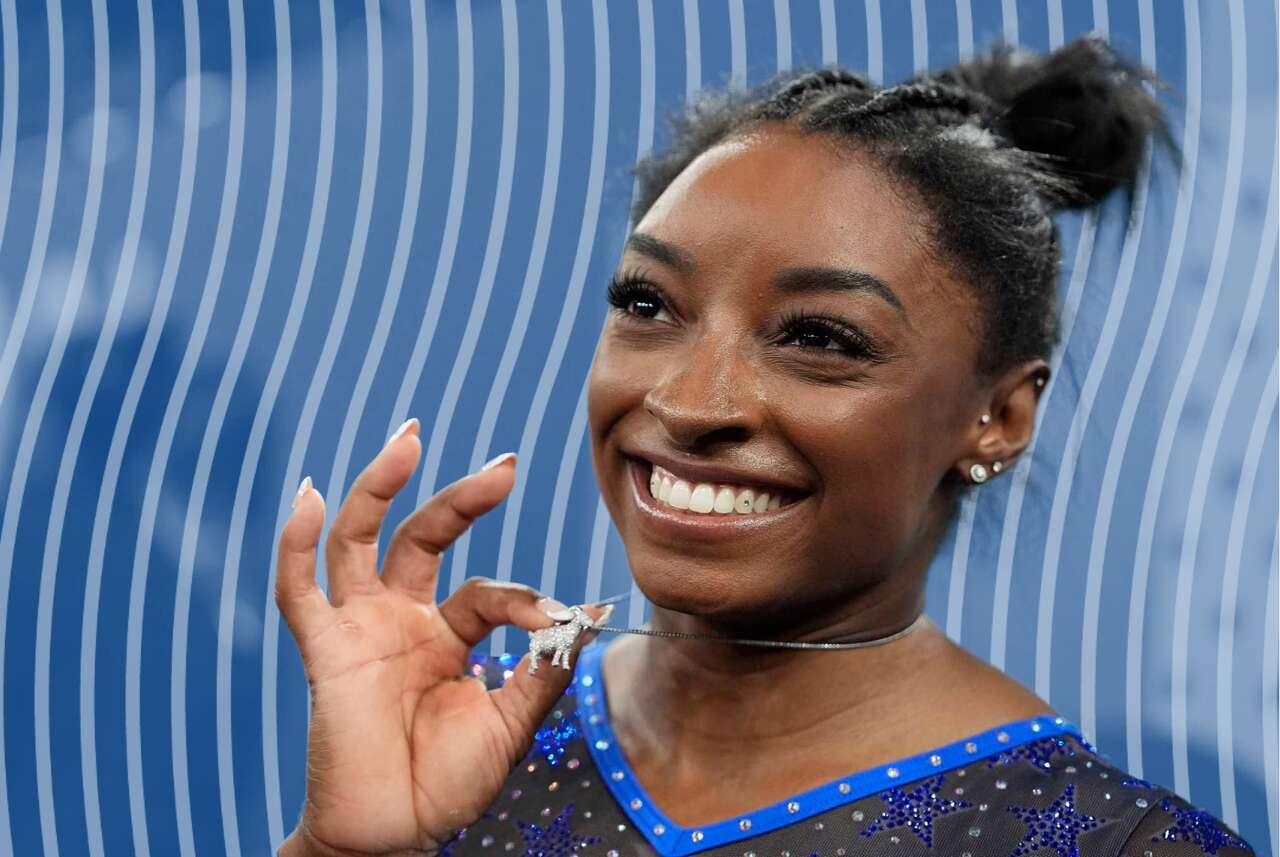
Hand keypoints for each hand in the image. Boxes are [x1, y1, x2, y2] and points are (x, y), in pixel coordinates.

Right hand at [274, 420, 606, 856]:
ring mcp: (361, 628)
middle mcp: (401, 618)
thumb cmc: (449, 782)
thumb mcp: (512, 720)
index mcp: (447, 634)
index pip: (488, 590)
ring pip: (360, 539)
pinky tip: (309, 496)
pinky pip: (299, 591)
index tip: (560, 617)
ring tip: (409, 438)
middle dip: (463, 497)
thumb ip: (547, 664)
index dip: (525, 597)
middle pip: (425, 536)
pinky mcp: (325, 650)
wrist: (397, 835)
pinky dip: (297, 543)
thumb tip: (594, 610)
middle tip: (506, 465)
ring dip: (380, 486)